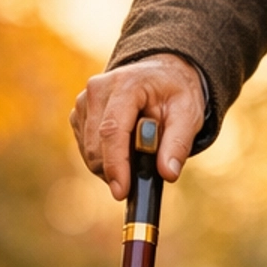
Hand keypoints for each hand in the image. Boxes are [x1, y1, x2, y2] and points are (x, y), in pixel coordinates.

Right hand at [71, 54, 205, 201]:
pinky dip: (105, 157)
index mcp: (126, 85)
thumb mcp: (188, 114)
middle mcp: (98, 90)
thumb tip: (168, 174)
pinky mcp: (78, 114)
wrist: (159, 75)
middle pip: (96, 146)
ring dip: (112, 164)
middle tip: (144, 169)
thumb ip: (178, 144)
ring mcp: (84, 101)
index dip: (116, 164)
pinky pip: (87, 149)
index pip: (112, 130)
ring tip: (138, 149)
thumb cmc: (174, 94)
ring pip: (90, 152)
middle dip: (117, 169)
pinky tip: (124, 146)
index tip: (121, 191)